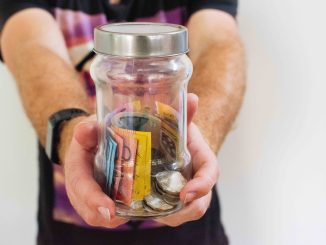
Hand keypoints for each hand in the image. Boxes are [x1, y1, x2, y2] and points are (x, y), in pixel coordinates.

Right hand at [63, 115, 126, 227]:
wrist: (87, 146)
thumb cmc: (89, 139)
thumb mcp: (87, 131)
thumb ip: (86, 130)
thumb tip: (86, 129)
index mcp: (75, 169)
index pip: (81, 186)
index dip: (94, 198)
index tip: (108, 208)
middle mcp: (79, 189)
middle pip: (89, 210)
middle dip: (106, 215)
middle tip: (124, 216)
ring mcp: (88, 198)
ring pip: (99, 216)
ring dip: (115, 217)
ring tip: (132, 212)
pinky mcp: (100, 202)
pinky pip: (108, 214)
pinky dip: (120, 215)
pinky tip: (134, 208)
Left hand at [156, 94, 219, 226]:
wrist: (177, 143)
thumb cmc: (181, 133)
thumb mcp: (181, 122)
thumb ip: (186, 112)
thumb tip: (192, 97)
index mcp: (203, 160)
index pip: (210, 173)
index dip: (202, 185)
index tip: (187, 193)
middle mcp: (198, 179)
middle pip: (200, 202)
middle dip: (185, 211)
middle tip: (161, 212)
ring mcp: (187, 191)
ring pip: (185, 212)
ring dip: (169, 216)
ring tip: (148, 213)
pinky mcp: (174, 198)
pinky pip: (171, 213)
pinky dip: (160, 215)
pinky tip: (142, 211)